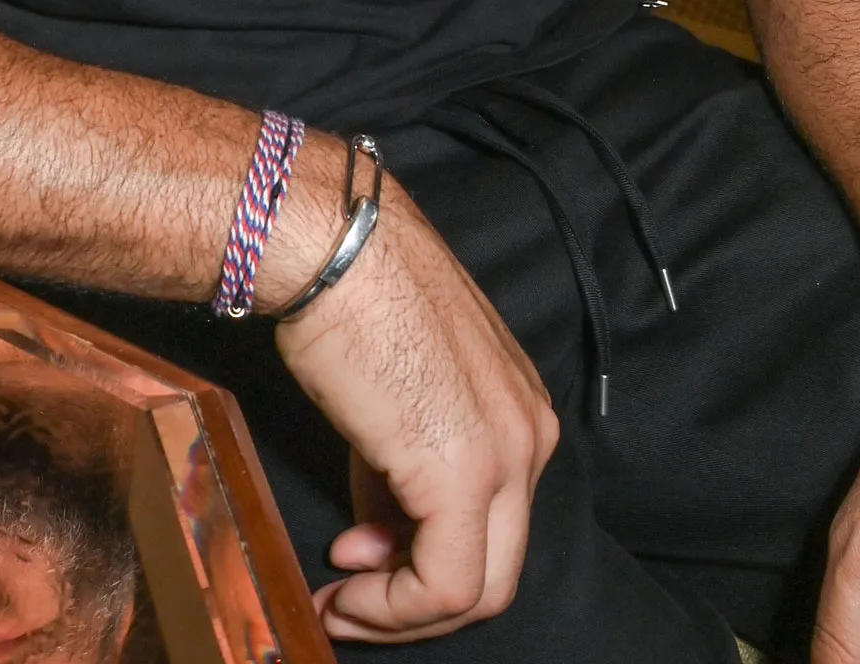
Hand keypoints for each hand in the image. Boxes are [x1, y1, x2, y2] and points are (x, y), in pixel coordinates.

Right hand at [275, 177, 557, 641]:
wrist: (329, 247)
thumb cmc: (348, 296)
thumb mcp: (390, 396)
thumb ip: (397, 469)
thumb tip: (378, 532)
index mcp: (519, 408)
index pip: (493, 521)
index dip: (423, 560)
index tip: (359, 561)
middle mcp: (530, 434)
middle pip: (497, 568)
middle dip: (419, 602)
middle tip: (352, 601)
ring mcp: (506, 455)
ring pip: (478, 587)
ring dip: (402, 611)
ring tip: (340, 603)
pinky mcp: (463, 474)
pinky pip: (445, 583)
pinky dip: (394, 609)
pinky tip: (345, 596)